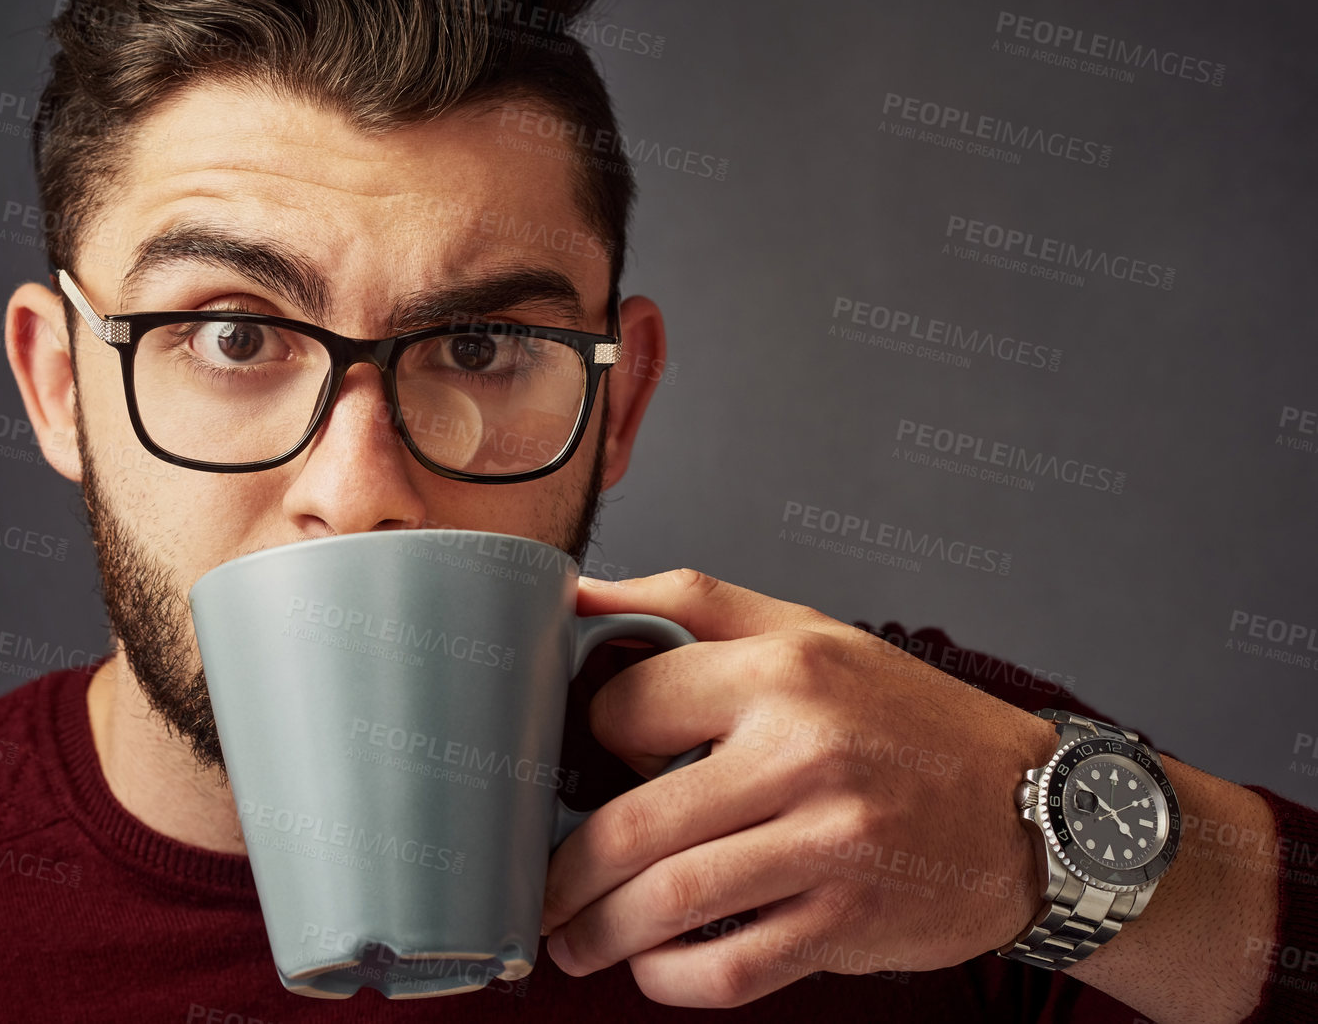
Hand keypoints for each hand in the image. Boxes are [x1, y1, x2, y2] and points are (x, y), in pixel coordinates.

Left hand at [539, 569, 1059, 1007]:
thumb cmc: (903, 716)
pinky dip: (672, 977)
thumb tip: (576, 593)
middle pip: (632, 824)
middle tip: (538, 888)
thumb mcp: (806, 630)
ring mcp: (828, 846)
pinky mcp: (847, 922)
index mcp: (782, 672)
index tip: (588, 763)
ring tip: (570, 938)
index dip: (591, 736)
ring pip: (670, 903)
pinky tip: (652, 963)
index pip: (626, 705)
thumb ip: (688, 603)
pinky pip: (731, 968)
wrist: (1033, 809)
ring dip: (598, 933)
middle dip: (562, 872)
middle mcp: (803, 756)